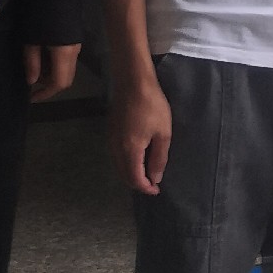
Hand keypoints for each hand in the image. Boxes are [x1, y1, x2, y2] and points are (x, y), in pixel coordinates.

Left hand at [23, 43, 80, 101]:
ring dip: (53, 73)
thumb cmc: (41, 14)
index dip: (45, 93)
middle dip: (49, 84)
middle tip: (33, 78)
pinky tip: (44, 55)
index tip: (32, 97)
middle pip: (66, 79)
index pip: (59, 83)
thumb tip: (31, 81)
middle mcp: (74, 52)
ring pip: (68, 69)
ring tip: (36, 65)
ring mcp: (77, 45)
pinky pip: (67, 59)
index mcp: (64, 53)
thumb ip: (32, 62)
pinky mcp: (75, 39)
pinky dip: (56, 63)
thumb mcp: (31, 41)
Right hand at [110, 73, 172, 196]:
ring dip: (131, 173)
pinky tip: (137, 158)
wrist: (133, 81)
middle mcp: (116, 149)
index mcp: (130, 151)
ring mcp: (111, 139)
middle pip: (124, 175)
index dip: (146, 188)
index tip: (157, 190)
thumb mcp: (163, 133)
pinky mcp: (110, 131)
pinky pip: (116, 156)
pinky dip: (126, 163)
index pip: (135, 179)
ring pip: (118, 166)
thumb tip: (154, 178)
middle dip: (138, 183)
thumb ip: (159, 158)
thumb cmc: (152, 106)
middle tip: (153, 184)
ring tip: (147, 173)